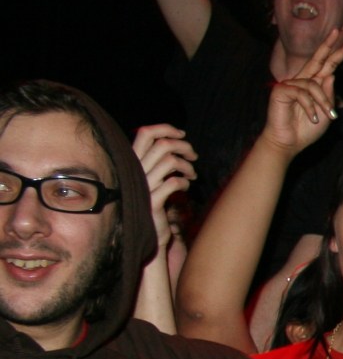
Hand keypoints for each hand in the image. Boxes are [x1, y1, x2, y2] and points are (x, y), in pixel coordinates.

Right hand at [131, 124, 196, 238]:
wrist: (145, 230)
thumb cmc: (152, 199)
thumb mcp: (152, 175)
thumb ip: (158, 160)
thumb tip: (176, 142)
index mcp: (133, 161)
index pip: (145, 133)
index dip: (165, 128)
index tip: (182, 134)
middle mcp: (135, 171)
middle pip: (163, 144)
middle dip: (184, 146)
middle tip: (194, 156)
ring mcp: (143, 186)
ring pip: (171, 161)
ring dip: (188, 166)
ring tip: (192, 175)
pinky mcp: (152, 201)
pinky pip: (174, 182)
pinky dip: (185, 182)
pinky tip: (186, 187)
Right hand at [262, 29, 342, 151]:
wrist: (289, 143)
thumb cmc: (306, 130)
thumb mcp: (325, 113)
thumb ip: (329, 95)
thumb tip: (331, 74)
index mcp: (314, 85)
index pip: (328, 65)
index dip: (339, 53)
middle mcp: (302, 80)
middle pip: (317, 59)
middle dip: (329, 45)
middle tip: (340, 32)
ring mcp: (290, 84)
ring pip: (314, 85)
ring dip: (323, 102)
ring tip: (325, 116)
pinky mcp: (281, 90)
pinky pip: (302, 93)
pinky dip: (310, 107)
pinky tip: (310, 118)